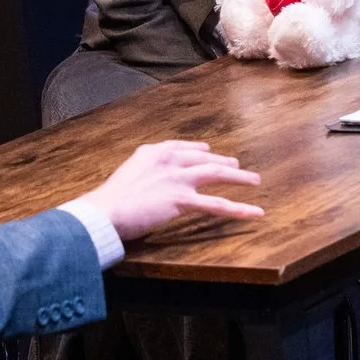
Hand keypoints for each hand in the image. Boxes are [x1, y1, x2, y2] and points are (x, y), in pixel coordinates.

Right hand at [83, 140, 264, 242]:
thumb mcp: (125, 176)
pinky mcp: (183, 200)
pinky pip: (218, 205)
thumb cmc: (109, 201)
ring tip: (254, 181)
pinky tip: (255, 213)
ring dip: (239, 177)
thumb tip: (147, 184)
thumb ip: (142, 174)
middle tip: (236, 165)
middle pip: (204, 159)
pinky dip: (240, 209)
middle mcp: (168, 160)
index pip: (181, 147)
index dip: (197, 150)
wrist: (104, 211)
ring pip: (217, 175)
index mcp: (151, 153)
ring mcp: (178, 179)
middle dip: (223, 162)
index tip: (207, 151)